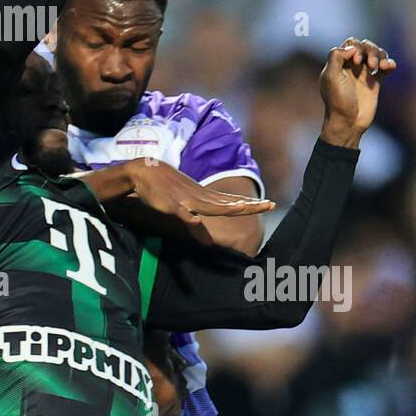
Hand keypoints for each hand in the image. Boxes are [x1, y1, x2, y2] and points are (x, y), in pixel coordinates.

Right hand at [127, 158, 273, 246]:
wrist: (145, 171)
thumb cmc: (165, 189)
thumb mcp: (183, 209)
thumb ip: (196, 226)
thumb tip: (208, 244)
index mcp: (204, 198)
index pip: (231, 203)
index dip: (250, 205)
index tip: (270, 204)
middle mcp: (200, 198)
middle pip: (227, 204)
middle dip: (249, 206)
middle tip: (270, 204)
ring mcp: (186, 200)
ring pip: (210, 206)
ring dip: (226, 207)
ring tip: (243, 208)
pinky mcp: (171, 205)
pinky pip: (181, 212)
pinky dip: (189, 217)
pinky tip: (195, 221)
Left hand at [318, 38, 397, 147]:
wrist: (347, 123)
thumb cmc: (337, 101)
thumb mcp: (331, 77)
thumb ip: (336, 57)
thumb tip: (351, 48)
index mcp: (339, 64)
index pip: (350, 44)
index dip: (356, 48)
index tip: (355, 61)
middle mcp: (351, 67)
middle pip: (365, 47)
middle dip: (370, 50)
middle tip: (369, 64)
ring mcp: (363, 75)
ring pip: (376, 55)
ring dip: (380, 56)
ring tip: (379, 67)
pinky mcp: (375, 83)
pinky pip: (385, 68)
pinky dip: (389, 64)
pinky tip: (390, 66)